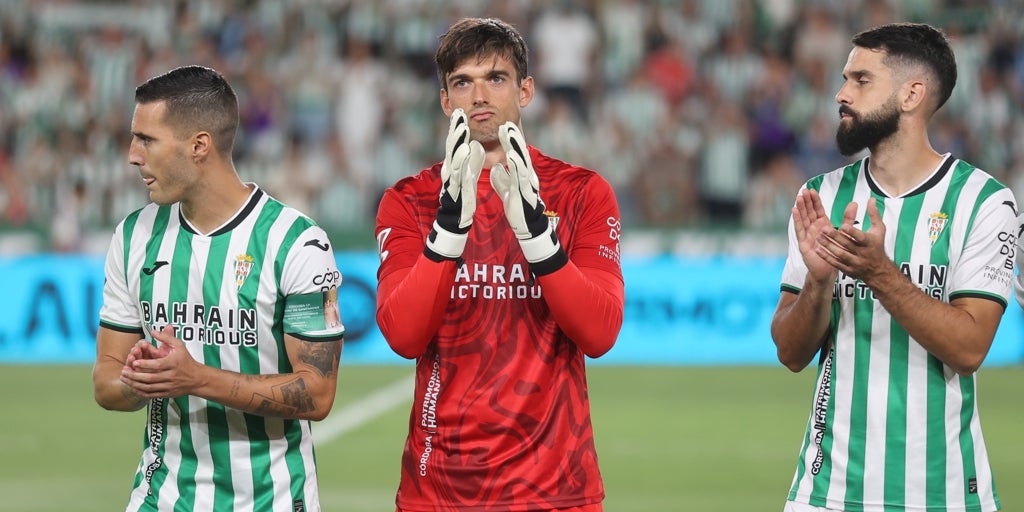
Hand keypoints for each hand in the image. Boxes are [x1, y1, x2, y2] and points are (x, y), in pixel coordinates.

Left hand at [120, 325, 199, 398]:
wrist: (197, 378)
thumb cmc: (186, 360)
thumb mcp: (179, 346)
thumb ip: (166, 337)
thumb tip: (153, 332)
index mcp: (173, 363)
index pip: (157, 365)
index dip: (144, 364)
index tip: (134, 362)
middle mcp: (170, 376)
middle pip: (150, 377)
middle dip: (135, 375)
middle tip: (124, 371)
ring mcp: (168, 386)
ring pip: (148, 387)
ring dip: (134, 384)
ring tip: (124, 378)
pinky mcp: (166, 393)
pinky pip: (151, 395)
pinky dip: (140, 392)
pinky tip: (133, 387)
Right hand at [424, 108, 483, 260]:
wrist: (454, 223)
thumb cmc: (461, 199)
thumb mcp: (467, 176)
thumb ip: (471, 161)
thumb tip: (474, 144)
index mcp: (455, 168)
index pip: (456, 145)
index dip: (457, 128)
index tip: (460, 111)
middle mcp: (451, 173)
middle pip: (452, 149)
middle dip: (455, 131)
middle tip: (458, 113)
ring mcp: (452, 183)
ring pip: (454, 160)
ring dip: (457, 145)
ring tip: (462, 129)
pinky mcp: (456, 194)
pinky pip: (461, 177)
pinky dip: (463, 165)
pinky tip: (466, 153)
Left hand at [490, 121, 566, 274]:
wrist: (528, 227)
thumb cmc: (518, 209)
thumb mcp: (507, 190)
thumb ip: (502, 179)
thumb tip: (497, 169)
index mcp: (520, 174)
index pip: (514, 153)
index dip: (509, 140)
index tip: (503, 125)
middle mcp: (526, 176)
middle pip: (519, 152)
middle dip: (513, 137)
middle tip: (507, 121)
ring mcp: (527, 183)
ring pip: (521, 160)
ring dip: (515, 145)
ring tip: (509, 132)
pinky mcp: (525, 192)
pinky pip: (521, 177)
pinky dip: (517, 165)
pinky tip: (511, 155)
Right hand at [792, 189, 839, 283]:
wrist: (829, 270)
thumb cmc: (835, 252)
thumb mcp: (844, 233)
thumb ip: (848, 218)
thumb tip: (854, 203)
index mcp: (823, 225)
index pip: (817, 210)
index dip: (814, 200)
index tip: (812, 190)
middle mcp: (813, 228)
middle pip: (809, 212)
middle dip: (806, 201)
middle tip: (804, 190)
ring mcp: (807, 235)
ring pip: (803, 218)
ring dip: (800, 208)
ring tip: (799, 197)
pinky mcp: (803, 243)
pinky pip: (800, 229)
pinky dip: (797, 220)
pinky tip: (794, 211)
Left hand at [815, 196, 889, 284]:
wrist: (878, 270)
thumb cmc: (877, 246)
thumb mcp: (879, 229)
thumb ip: (873, 214)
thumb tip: (870, 199)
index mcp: (870, 243)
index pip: (861, 237)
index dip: (852, 232)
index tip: (843, 225)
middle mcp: (863, 253)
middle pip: (848, 245)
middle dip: (835, 237)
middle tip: (823, 229)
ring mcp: (855, 263)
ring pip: (840, 254)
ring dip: (828, 246)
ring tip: (818, 237)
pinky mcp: (848, 270)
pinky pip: (836, 264)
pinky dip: (826, 257)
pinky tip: (817, 250)